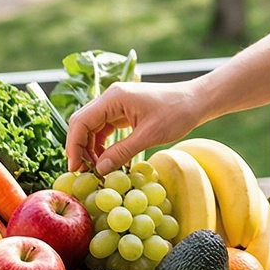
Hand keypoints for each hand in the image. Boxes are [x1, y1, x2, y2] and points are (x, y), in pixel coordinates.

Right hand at [65, 80, 207, 175]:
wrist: (196, 100)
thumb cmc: (176, 113)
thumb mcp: (149, 136)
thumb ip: (122, 153)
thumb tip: (99, 170)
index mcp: (113, 98)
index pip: (81, 121)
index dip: (74, 145)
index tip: (75, 168)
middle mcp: (110, 98)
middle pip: (82, 123)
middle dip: (79, 147)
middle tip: (82, 172)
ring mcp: (116, 103)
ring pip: (92, 127)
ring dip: (89, 147)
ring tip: (94, 169)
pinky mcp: (123, 111)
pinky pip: (104, 128)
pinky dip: (101, 144)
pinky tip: (106, 159)